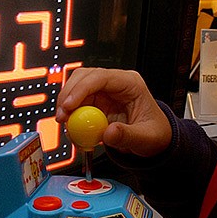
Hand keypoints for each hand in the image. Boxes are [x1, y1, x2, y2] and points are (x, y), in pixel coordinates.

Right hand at [56, 68, 171, 157]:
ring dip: (65, 104)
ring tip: (65, 122)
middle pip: (83, 77)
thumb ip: (128, 136)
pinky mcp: (94, 103)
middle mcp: (114, 84)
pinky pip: (75, 104)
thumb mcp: (146, 138)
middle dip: (68, 95)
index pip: (101, 77)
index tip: (69, 106)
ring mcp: (102, 92)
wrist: (152, 140)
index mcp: (130, 83)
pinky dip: (69, 114)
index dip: (81, 89)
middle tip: (62, 116)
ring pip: (75, 88)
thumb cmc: (155, 133)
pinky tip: (71, 128)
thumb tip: (108, 133)